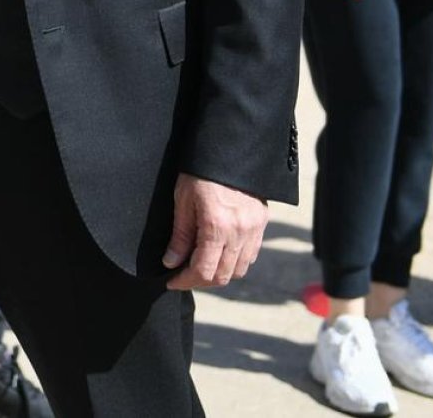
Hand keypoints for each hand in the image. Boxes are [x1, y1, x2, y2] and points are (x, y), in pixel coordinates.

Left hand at [163, 174, 267, 289]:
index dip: (185, 281)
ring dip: (219, 274)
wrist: (229, 150)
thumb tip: (171, 262)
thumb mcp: (182, 200)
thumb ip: (180, 235)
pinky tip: (219, 254)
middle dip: (200, 281)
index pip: (203, 271)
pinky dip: (235, 262)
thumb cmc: (199, 173)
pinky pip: (251, 256)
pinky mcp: (262, 224)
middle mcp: (240, 233)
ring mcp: (254, 230)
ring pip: (239, 270)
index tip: (171, 281)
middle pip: (222, 276)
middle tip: (182, 276)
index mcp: (217, 227)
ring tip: (199, 266)